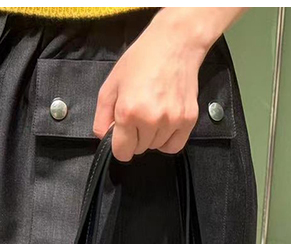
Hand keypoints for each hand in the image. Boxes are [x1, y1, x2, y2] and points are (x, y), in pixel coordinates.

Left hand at [92, 8, 246, 160]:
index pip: (122, 153)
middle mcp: (151, 120)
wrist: (174, 43)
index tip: (122, 134)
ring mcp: (171, 121)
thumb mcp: (111, 85)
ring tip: (153, 113)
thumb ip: (101, 117)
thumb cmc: (140, 61)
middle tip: (139, 114)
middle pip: (139, 150)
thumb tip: (104, 138)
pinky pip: (174, 146)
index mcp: (128, 113)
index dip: (119, 145)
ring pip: (156, 147)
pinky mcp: (188, 120)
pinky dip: (167, 141)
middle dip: (135, 138)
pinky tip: (164, 126)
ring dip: (152, 137)